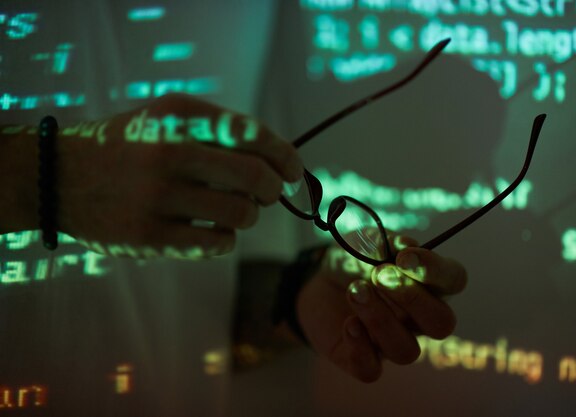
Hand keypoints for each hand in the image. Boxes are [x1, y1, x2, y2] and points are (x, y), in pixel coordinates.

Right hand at [53, 94, 302, 257]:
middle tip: (267, 194)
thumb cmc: (130, 147)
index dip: (285, 155)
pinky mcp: (149, 237)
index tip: (292, 170)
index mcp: (178, 116)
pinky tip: (211, 230)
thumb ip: (218, 131)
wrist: (60, 178)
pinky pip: (217, 243)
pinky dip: (225, 239)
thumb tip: (279, 159)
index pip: (252, 134)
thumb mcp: (166, 118)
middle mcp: (169, 152)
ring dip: (248, 215)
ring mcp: (158, 197)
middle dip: (272, 189)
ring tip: (234, 211)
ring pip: (241, 213)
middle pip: (255, 177)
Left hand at [296, 235, 466, 381]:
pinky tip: (347, 323)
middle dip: (413, 299)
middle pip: (442, 323)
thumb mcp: (363, 242)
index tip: (404, 256)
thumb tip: (406, 246)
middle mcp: (418, 318)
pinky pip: (371, 370)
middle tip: (380, 274)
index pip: (454, 280)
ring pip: (406, 351)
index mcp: (429, 284)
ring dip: (380, 319)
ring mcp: (392, 342)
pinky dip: (359, 347)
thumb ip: (384, 242)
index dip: (436, 270)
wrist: (319, 281)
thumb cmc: (353, 260)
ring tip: (355, 290)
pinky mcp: (364, 360)